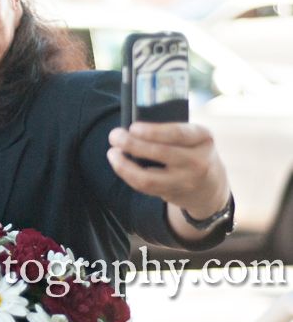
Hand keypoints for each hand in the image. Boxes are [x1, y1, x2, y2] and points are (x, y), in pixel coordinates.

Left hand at [106, 122, 229, 218]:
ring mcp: (186, 181)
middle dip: (132, 144)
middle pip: (160, 153)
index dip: (153, 131)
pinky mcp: (173, 194)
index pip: (178, 133)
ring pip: (149, 177)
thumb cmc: (192, 150)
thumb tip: (131, 128)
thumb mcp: (193, 136)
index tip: (133, 127)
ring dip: (124, 165)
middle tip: (114, 136)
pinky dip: (128, 175)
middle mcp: (198, 161)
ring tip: (112, 153)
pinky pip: (146, 187)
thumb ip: (170, 131)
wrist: (210, 186)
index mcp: (203, 138)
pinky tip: (119, 165)